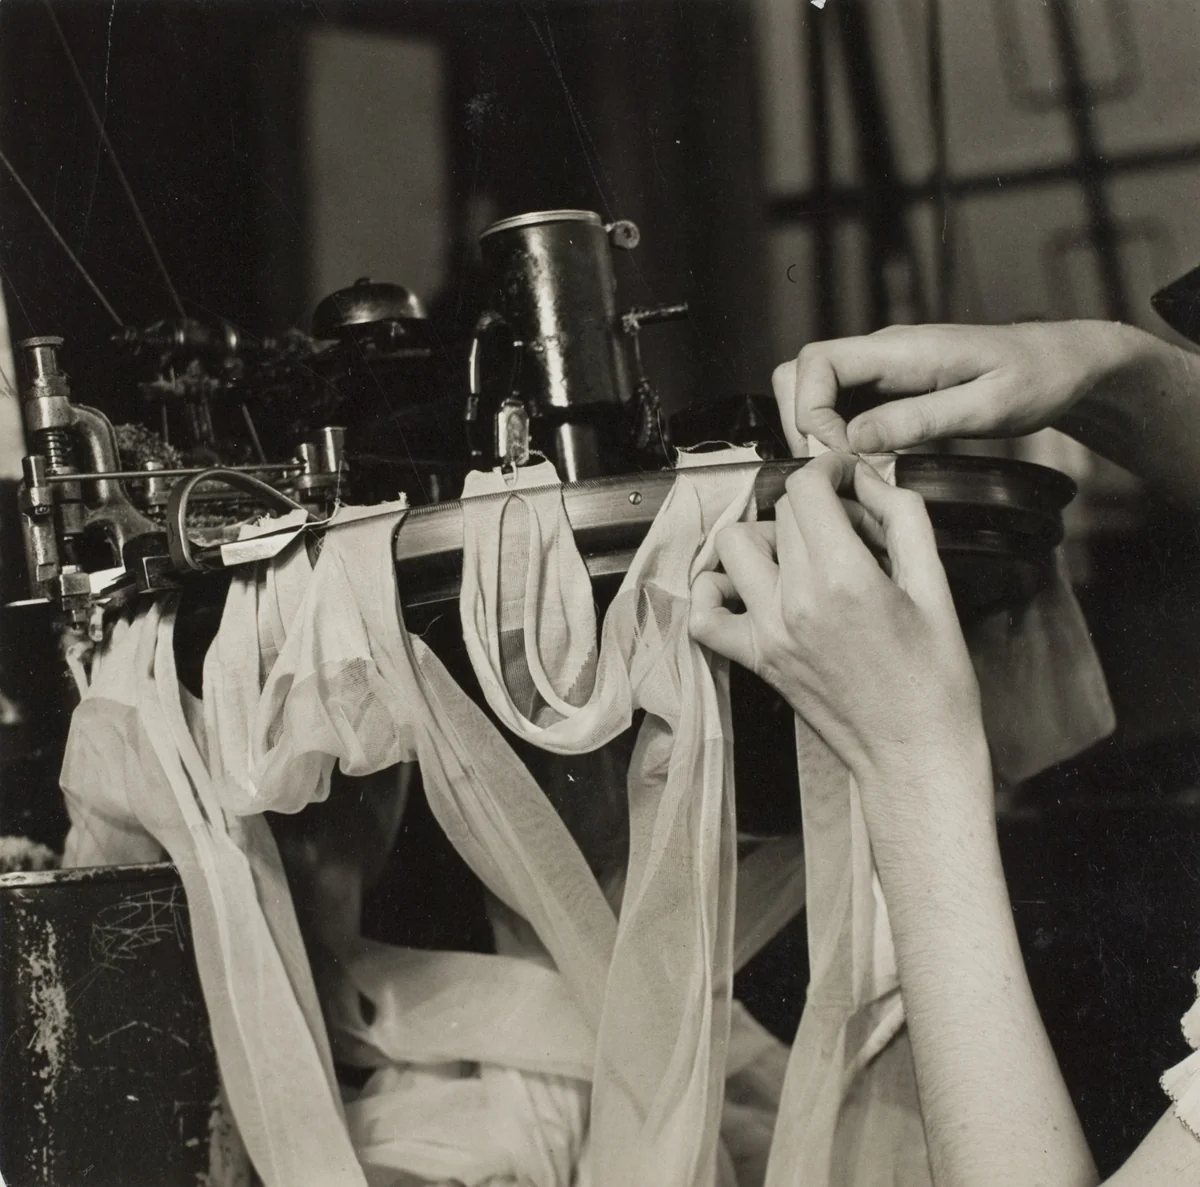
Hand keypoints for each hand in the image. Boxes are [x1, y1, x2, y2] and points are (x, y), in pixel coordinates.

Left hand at [690, 453, 986, 794]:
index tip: (845, 476)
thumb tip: (871, 478)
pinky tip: (747, 588)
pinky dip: (715, 592)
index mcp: (844, 578)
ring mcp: (768, 631)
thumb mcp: (936, 587)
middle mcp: (796, 601)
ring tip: (804, 555)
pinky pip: (705, 615)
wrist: (913, 752)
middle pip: (781, 514)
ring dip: (767, 538)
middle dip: (818, 509)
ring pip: (734, 546)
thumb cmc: (934, 680)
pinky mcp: (755, 658)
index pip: (806, 489)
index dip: (828, 470)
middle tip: (852, 534)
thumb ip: (903, 519)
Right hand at [773, 320, 1138, 454]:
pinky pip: (840, 403)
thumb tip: (854, 438)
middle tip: (837, 465)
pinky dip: (837, 434)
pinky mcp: (886, 385)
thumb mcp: (985, 408)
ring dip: (817, 431)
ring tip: (852, 467)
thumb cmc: (1036, 379)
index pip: (815, 363)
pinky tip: (867, 460)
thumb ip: (918, 420)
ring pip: (813, 389)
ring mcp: (881, 367)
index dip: (810, 412)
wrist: (1063, 362)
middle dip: (802, 423)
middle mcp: (882, 351)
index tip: (841, 453)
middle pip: (800, 372)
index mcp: (901, 348)